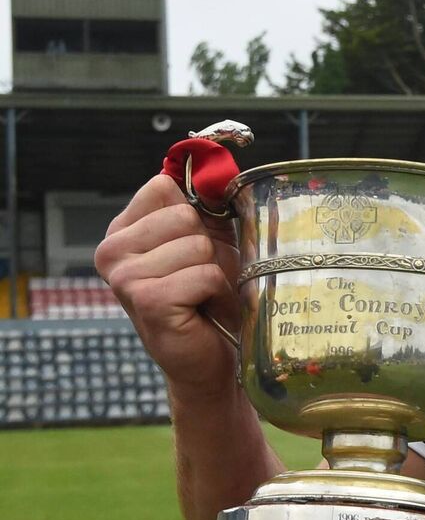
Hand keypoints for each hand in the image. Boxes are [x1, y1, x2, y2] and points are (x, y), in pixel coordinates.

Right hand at [95, 175, 240, 398]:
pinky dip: (217, 293)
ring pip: (197, 245)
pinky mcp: (147, 301)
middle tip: (203, 278)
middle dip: (209, 248)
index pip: (165, 187)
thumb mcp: (209, 240)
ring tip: (205, 297)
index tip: (196, 247)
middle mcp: (112, 251)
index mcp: (122, 230)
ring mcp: (124, 277)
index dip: (198, 216)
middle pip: (185, 216)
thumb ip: (205, 202)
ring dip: (215, 274)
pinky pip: (204, 274)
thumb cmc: (210, 296)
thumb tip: (213, 162)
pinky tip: (204, 311)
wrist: (210, 358)